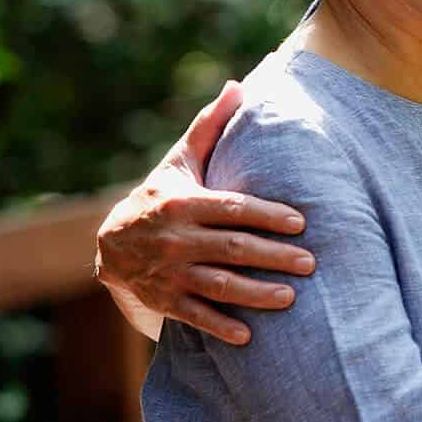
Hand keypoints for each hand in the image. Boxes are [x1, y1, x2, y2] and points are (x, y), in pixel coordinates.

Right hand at [93, 81, 312, 344]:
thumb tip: (238, 86)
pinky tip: (249, 335)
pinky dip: (220, 326)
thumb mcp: (180, 161)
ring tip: (291, 298)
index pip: (233, 208)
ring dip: (255, 293)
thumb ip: (210, 127)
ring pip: (218, 285)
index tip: (301, 222)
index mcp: (184, 202)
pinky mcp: (166, 300)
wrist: (110, 244)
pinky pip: (196, 315)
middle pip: (232, 249)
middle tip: (311, 263)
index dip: (266, 215)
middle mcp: (176, 238)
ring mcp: (170, 272)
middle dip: (272, 256)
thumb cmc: (161, 195)